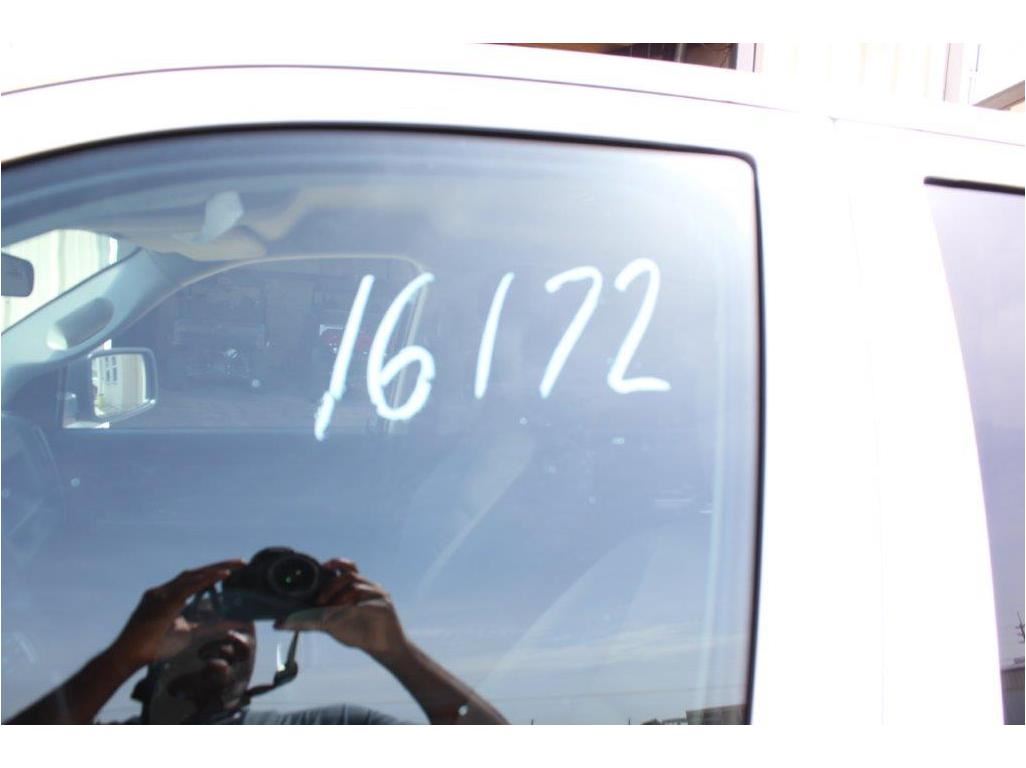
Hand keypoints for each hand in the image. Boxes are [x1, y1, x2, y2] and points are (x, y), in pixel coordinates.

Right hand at [109, 560, 244, 668]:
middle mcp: (164, 590)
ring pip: (192, 576)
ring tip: (236, 566)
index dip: (213, 572)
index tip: (233, 569)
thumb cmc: (155, 646)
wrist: (129, 656)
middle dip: (219, 565)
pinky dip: (206, 579)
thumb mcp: (187, 632)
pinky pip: (187, 586)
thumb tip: (231, 623)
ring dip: (215, 570)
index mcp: (168, 595)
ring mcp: (161, 593)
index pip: (194, 578)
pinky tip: (222, 576)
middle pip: (195, 572)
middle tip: (242, 562)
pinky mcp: (161, 601)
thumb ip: (207, 625)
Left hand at [276, 559, 407, 656]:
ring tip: (331, 613)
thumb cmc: (358, 632)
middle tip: (319, 602)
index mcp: (357, 586)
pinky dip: (353, 609)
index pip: (347, 567)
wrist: (382, 648)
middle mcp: (368, 587)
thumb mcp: (330, 625)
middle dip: (332, 586)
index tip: (322, 567)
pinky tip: (346, 617)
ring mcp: (378, 595)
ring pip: (357, 587)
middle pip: (349, 575)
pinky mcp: (384, 607)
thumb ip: (308, 621)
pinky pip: (367, 604)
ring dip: (341, 598)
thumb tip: (278, 623)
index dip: (335, 563)